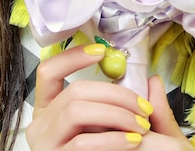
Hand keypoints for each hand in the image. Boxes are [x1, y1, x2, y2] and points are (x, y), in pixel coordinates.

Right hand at [26, 44, 194, 149]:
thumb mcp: (127, 129)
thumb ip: (140, 108)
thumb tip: (153, 82)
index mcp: (51, 110)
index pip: (48, 71)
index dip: (72, 57)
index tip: (100, 52)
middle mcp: (41, 126)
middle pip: (73, 90)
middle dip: (115, 94)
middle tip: (142, 107)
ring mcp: (46, 145)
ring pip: (76, 110)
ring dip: (115, 113)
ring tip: (141, 124)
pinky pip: (82, 143)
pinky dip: (112, 139)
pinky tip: (134, 141)